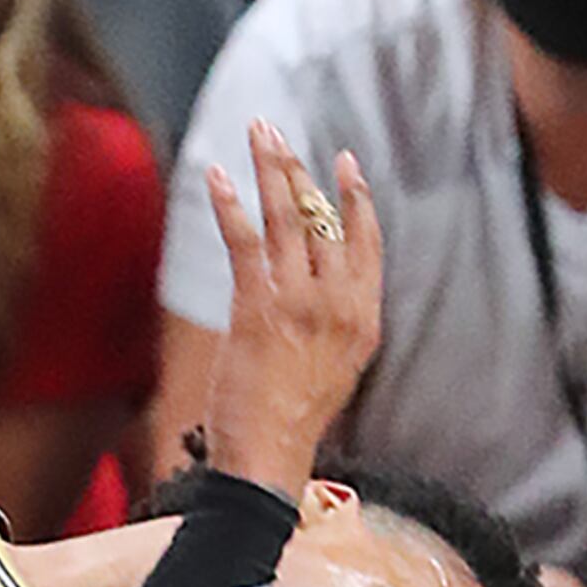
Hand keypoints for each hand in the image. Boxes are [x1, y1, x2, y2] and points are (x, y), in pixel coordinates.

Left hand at [192, 123, 381, 496]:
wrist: (271, 454)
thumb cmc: (295, 417)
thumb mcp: (336, 366)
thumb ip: (335, 322)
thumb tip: (321, 287)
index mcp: (365, 318)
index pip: (368, 243)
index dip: (357, 198)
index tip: (345, 161)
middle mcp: (340, 304)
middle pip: (324, 219)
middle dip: (299, 169)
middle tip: (277, 132)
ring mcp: (300, 304)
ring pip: (287, 220)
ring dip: (269, 170)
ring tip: (256, 133)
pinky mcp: (257, 308)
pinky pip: (245, 243)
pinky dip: (229, 204)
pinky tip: (217, 176)